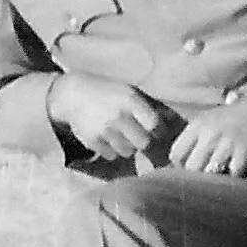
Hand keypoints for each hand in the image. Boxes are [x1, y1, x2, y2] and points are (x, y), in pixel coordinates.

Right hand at [47, 74, 162, 160]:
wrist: (73, 94)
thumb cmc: (108, 92)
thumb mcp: (128, 91)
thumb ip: (148, 106)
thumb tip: (173, 121)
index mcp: (130, 100)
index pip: (154, 124)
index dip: (156, 130)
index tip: (153, 129)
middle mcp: (118, 115)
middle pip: (143, 143)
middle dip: (142, 140)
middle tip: (136, 134)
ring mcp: (104, 130)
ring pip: (127, 151)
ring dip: (126, 146)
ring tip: (119, 134)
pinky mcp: (92, 141)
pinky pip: (110, 155)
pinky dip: (110, 149)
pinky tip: (106, 137)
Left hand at [169, 86, 246, 176]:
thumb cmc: (237, 115)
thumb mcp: (211, 119)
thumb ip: (196, 137)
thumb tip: (179, 161)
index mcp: (197, 125)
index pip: (176, 153)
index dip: (180, 166)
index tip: (188, 171)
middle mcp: (209, 134)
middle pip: (190, 167)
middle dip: (195, 176)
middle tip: (203, 181)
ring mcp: (226, 144)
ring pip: (208, 173)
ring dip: (213, 179)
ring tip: (218, 180)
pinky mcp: (243, 153)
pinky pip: (231, 175)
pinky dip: (232, 179)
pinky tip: (234, 176)